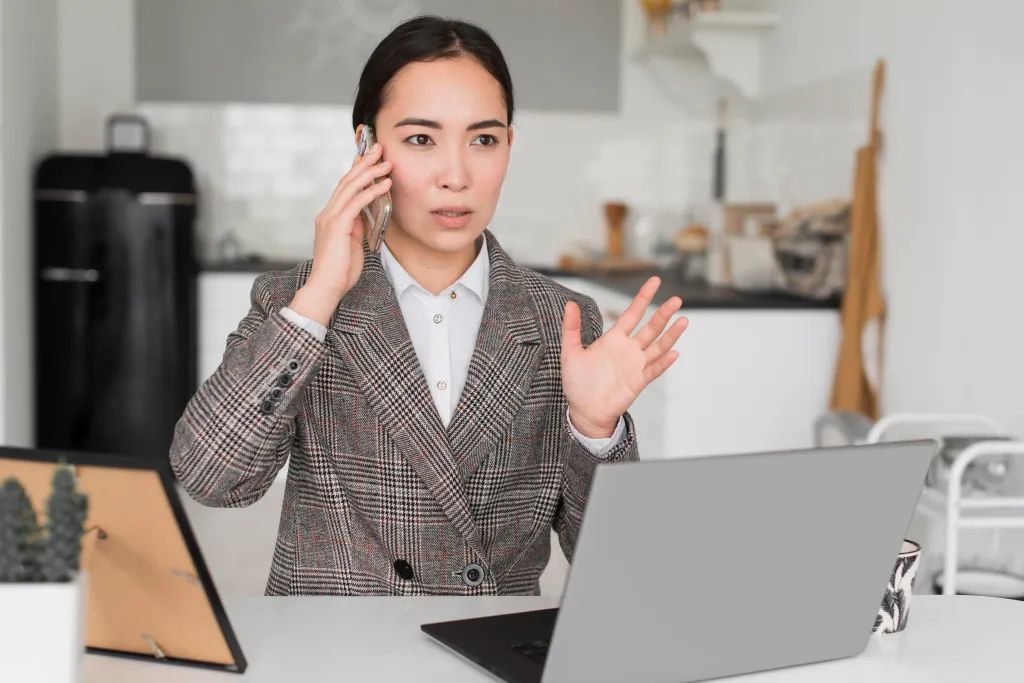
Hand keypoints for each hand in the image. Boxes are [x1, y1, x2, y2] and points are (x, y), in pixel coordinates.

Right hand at [289, 144, 392, 325]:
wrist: (327, 287)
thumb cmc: (341, 270)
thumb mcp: (352, 244)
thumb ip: (357, 228)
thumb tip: (367, 217)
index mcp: (330, 217)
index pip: (344, 187)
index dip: (357, 170)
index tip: (368, 157)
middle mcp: (328, 213)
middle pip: (347, 181)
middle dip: (364, 163)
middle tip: (379, 149)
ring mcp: (330, 218)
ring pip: (351, 187)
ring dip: (370, 172)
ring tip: (386, 162)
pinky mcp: (337, 225)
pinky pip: (357, 203)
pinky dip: (372, 191)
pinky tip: (385, 184)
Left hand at [561, 277, 687, 437]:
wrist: (583, 410)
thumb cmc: (577, 382)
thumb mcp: (570, 352)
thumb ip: (571, 328)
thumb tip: (570, 303)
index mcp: (614, 339)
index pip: (632, 313)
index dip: (643, 297)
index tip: (655, 281)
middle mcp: (628, 349)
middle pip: (651, 327)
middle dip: (663, 314)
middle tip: (677, 299)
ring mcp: (635, 365)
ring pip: (658, 346)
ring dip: (671, 335)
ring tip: (683, 321)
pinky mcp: (638, 382)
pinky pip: (653, 370)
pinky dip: (664, 362)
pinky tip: (673, 352)